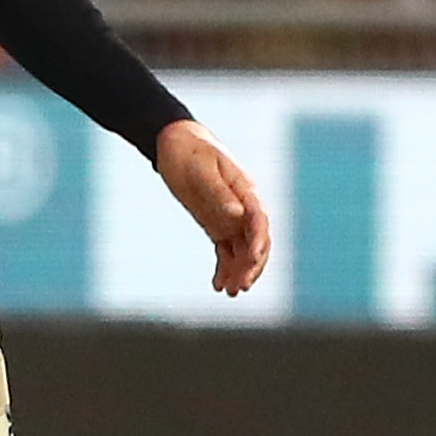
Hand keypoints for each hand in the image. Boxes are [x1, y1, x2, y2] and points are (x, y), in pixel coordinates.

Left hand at [153, 119, 270, 297]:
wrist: (176, 143)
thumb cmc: (190, 151)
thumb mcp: (201, 169)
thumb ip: (218, 192)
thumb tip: (236, 213)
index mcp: (244, 190)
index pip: (259, 219)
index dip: (258, 240)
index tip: (252, 257)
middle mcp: (243, 207)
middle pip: (256, 241)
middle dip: (252, 265)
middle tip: (240, 286)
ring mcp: (230, 217)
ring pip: (242, 251)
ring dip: (240, 271)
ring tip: (230, 292)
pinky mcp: (216, 225)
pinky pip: (226, 251)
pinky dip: (225, 268)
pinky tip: (217, 285)